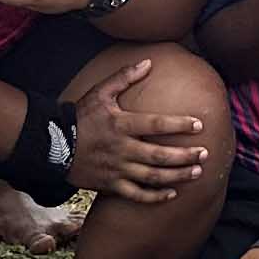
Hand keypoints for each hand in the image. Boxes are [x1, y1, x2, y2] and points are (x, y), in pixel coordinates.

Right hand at [70, 57, 210, 201]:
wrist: (53, 145)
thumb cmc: (80, 116)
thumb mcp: (100, 92)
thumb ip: (125, 77)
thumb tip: (149, 62)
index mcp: (121, 124)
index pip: (156, 124)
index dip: (179, 125)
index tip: (199, 125)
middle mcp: (122, 148)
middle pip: (160, 155)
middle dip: (185, 156)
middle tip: (205, 154)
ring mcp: (117, 169)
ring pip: (152, 176)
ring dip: (177, 176)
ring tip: (197, 173)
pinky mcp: (110, 184)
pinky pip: (136, 194)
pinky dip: (155, 196)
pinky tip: (172, 193)